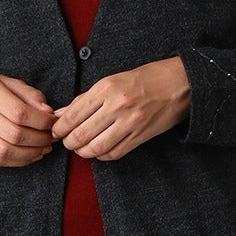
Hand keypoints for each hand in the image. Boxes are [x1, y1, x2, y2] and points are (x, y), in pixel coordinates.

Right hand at [0, 68, 54, 167]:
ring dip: (31, 153)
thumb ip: (30, 95)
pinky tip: (30, 154)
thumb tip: (48, 113)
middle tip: (50, 137)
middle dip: (39, 139)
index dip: (41, 121)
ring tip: (43, 147)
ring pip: (6, 151)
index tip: (52, 122)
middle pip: (14, 135)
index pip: (20, 113)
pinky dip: (19, 161)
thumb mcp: (9, 81)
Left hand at [50, 57, 190, 158]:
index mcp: (107, 88)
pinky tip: (98, 150)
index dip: (59, 127)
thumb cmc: (145, 79)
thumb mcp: (112, 81)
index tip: (56, 131)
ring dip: (83, 152)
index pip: (73, 114)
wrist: (180, 84)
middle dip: (68, 142)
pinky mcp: (140, 136)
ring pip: (96, 147)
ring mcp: (130, 123)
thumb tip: (61, 113)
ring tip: (80, 148)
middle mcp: (117, 106)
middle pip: (81, 134)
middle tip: (66, 142)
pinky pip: (114, 153)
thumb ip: (85, 99)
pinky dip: (101, 155)